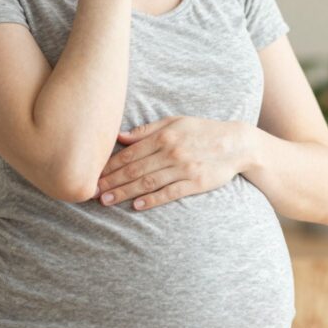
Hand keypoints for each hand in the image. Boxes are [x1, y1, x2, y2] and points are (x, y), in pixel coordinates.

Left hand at [94, 116, 247, 210]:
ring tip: (106, 201)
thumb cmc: (202, 131)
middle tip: (91, 191)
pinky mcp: (195, 183)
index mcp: (164, 135)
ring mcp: (183, 168)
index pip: (129, 153)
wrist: (236, 143)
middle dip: (110, 181)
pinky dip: (152, 200)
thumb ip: (147, 130)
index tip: (93, 175)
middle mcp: (171, 151)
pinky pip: (169, 193)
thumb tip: (120, 136)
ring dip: (124, 192)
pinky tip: (137, 206)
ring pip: (147, 182)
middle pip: (134, 170)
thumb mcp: (175, 122)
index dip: (109, 166)